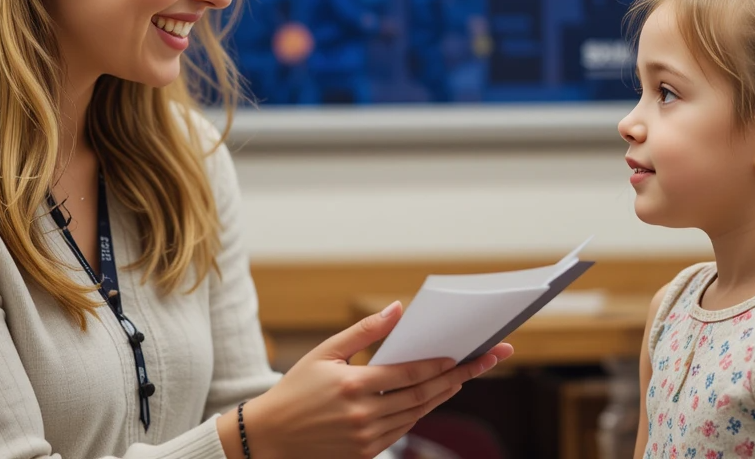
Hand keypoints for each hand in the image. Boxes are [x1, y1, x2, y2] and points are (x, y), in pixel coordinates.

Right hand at [234, 302, 512, 458]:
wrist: (269, 438)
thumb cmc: (295, 390)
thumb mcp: (324, 353)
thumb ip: (364, 331)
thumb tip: (397, 310)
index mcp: (353, 386)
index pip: (410, 374)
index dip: (441, 363)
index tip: (465, 352)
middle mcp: (363, 415)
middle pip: (423, 396)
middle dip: (459, 376)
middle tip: (486, 361)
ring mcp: (366, 439)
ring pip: (417, 414)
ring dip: (443, 395)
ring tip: (463, 376)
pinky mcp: (365, 454)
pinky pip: (403, 431)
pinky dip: (421, 412)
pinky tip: (433, 397)